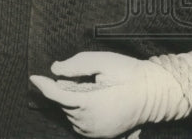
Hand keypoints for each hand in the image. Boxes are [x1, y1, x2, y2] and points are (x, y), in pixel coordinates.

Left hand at [29, 51, 187, 137]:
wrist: (158, 92)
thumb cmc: (130, 74)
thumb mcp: (102, 61)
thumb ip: (75, 65)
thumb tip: (55, 69)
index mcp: (90, 104)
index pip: (58, 96)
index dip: (44, 86)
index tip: (33, 77)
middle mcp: (92, 122)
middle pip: (65, 105)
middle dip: (65, 91)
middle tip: (81, 78)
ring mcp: (99, 132)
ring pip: (72, 116)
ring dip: (73, 102)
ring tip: (92, 89)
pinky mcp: (106, 135)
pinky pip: (82, 124)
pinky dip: (80, 113)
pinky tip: (91, 100)